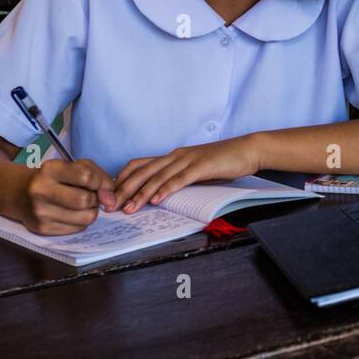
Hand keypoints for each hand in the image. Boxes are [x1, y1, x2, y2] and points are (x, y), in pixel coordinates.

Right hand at [15, 159, 117, 234]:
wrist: (17, 192)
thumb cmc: (52, 177)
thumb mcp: (72, 166)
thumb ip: (98, 176)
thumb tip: (111, 199)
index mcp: (49, 170)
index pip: (87, 177)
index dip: (99, 182)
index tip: (96, 184)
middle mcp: (41, 191)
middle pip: (85, 200)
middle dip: (94, 199)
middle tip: (89, 195)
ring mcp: (40, 212)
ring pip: (85, 218)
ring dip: (90, 212)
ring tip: (81, 205)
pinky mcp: (42, 228)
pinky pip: (77, 229)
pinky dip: (80, 221)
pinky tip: (70, 213)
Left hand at [112, 135, 263, 212]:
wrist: (247, 150)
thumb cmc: (223, 161)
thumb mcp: (195, 169)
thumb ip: (179, 177)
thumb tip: (162, 193)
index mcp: (172, 157)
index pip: (139, 165)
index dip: (122, 179)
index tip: (110, 196)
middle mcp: (176, 156)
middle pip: (142, 171)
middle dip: (124, 189)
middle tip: (110, 205)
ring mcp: (188, 160)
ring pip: (158, 177)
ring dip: (142, 194)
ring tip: (129, 208)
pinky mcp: (202, 166)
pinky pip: (180, 179)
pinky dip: (167, 189)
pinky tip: (157, 199)